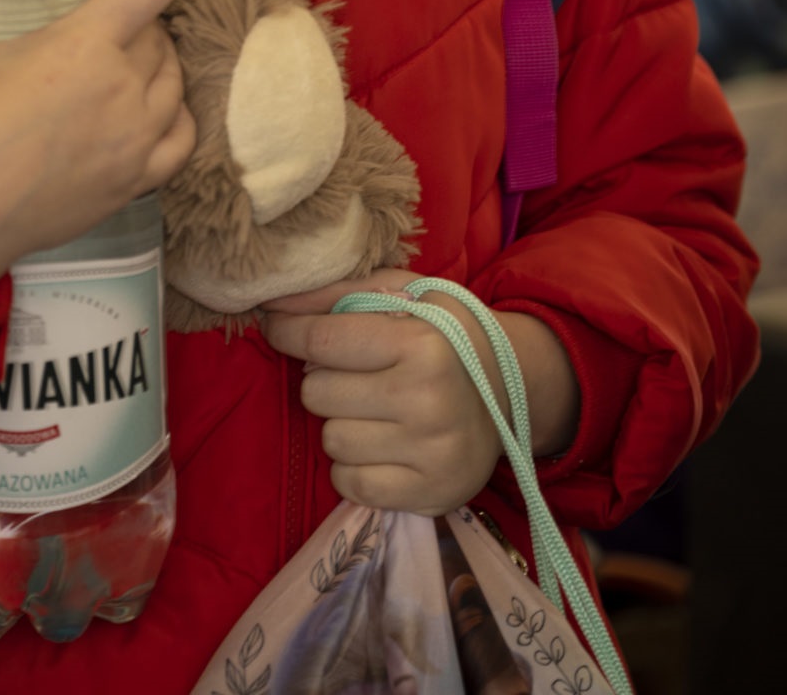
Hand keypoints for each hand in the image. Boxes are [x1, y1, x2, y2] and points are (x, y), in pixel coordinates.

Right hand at [0, 0, 194, 308]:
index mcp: (84, 44)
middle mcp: (121, 87)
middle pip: (158, 35)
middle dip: (142, 18)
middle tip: (112, 16)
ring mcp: (133, 139)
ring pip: (173, 83)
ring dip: (160, 63)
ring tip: (132, 59)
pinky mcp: (132, 181)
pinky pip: (179, 141)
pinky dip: (176, 119)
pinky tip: (159, 112)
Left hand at [262, 269, 578, 514]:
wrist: (514, 390)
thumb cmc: (445, 333)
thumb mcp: (403, 292)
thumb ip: (337, 292)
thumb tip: (273, 307)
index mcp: (422, 345)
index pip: (322, 341)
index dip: (288, 333)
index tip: (276, 328)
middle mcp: (427, 402)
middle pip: (317, 394)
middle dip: (323, 379)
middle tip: (352, 373)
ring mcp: (430, 455)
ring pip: (330, 442)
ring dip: (339, 423)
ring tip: (371, 409)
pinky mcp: (431, 495)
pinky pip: (350, 484)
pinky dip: (352, 465)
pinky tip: (379, 444)